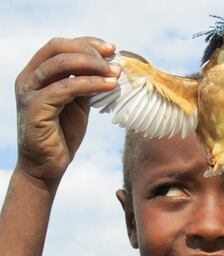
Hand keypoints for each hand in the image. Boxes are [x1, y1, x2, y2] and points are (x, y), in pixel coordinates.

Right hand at [14, 37, 119, 181]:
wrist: (48, 165)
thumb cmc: (62, 133)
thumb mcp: (77, 102)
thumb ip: (85, 82)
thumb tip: (109, 65)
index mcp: (36, 73)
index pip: (60, 46)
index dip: (86, 43)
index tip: (111, 48)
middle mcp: (29, 79)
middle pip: (58, 48)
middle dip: (90, 51)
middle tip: (113, 60)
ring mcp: (29, 92)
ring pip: (61, 65)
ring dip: (93, 66)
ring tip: (115, 73)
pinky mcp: (35, 108)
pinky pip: (65, 88)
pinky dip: (90, 84)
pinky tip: (109, 86)